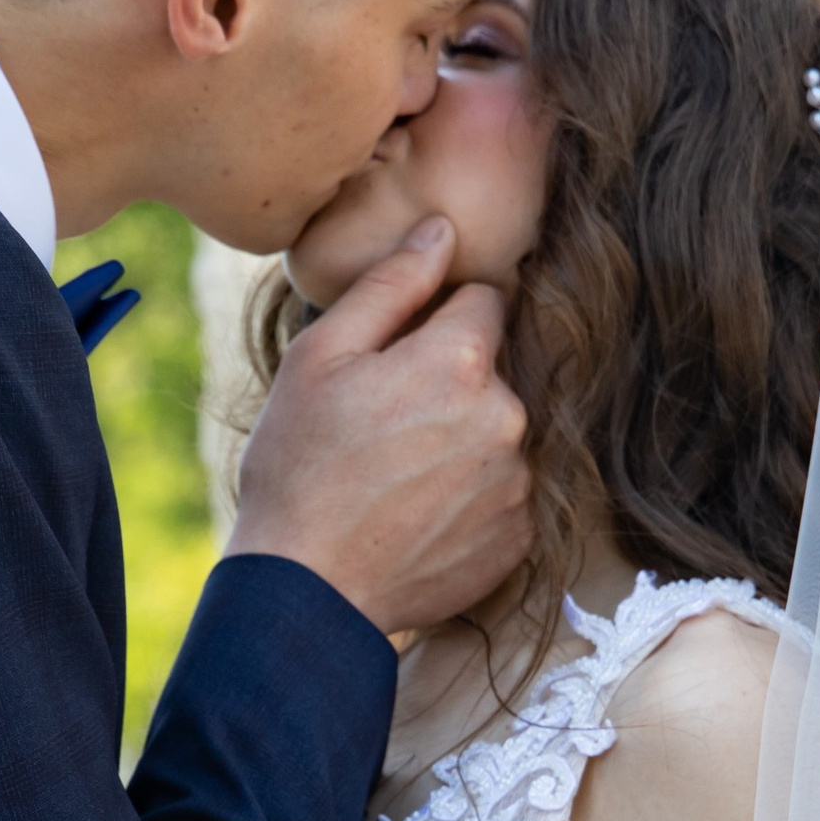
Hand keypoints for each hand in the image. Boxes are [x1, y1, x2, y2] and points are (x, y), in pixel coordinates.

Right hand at [227, 218, 531, 634]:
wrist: (308, 590)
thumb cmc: (299, 466)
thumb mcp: (321, 358)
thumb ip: (391, 286)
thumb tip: (442, 230)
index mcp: (459, 361)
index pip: (484, 302)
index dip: (438, 320)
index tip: (400, 356)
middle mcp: (507, 417)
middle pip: (493, 370)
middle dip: (450, 382)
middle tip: (385, 424)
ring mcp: (519, 482)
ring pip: (499, 430)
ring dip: (464, 439)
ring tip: (398, 474)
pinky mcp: (520, 536)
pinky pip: (505, 490)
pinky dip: (472, 494)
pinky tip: (419, 510)